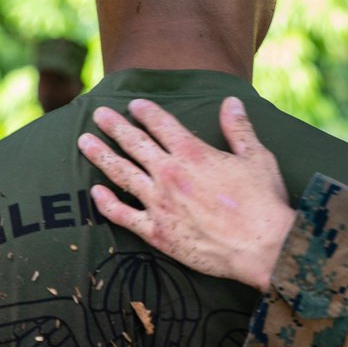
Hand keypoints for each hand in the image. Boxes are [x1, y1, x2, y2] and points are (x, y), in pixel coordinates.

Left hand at [77, 97, 294, 291]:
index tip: (135, 105)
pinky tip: (95, 191)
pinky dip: (105, 203)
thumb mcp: (257, 157)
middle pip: (135, 143)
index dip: (147, 112)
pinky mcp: (157, 231)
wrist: (261, 245)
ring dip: (101, 155)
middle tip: (99, 114)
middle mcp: (170, 174)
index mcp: (194, 153)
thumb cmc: (263, 201)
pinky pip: (122, 214)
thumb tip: (231, 101)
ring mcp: (159, 203)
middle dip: (115, 126)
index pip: (163, 125)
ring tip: (84, 141)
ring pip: (121, 173)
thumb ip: (239, 128)